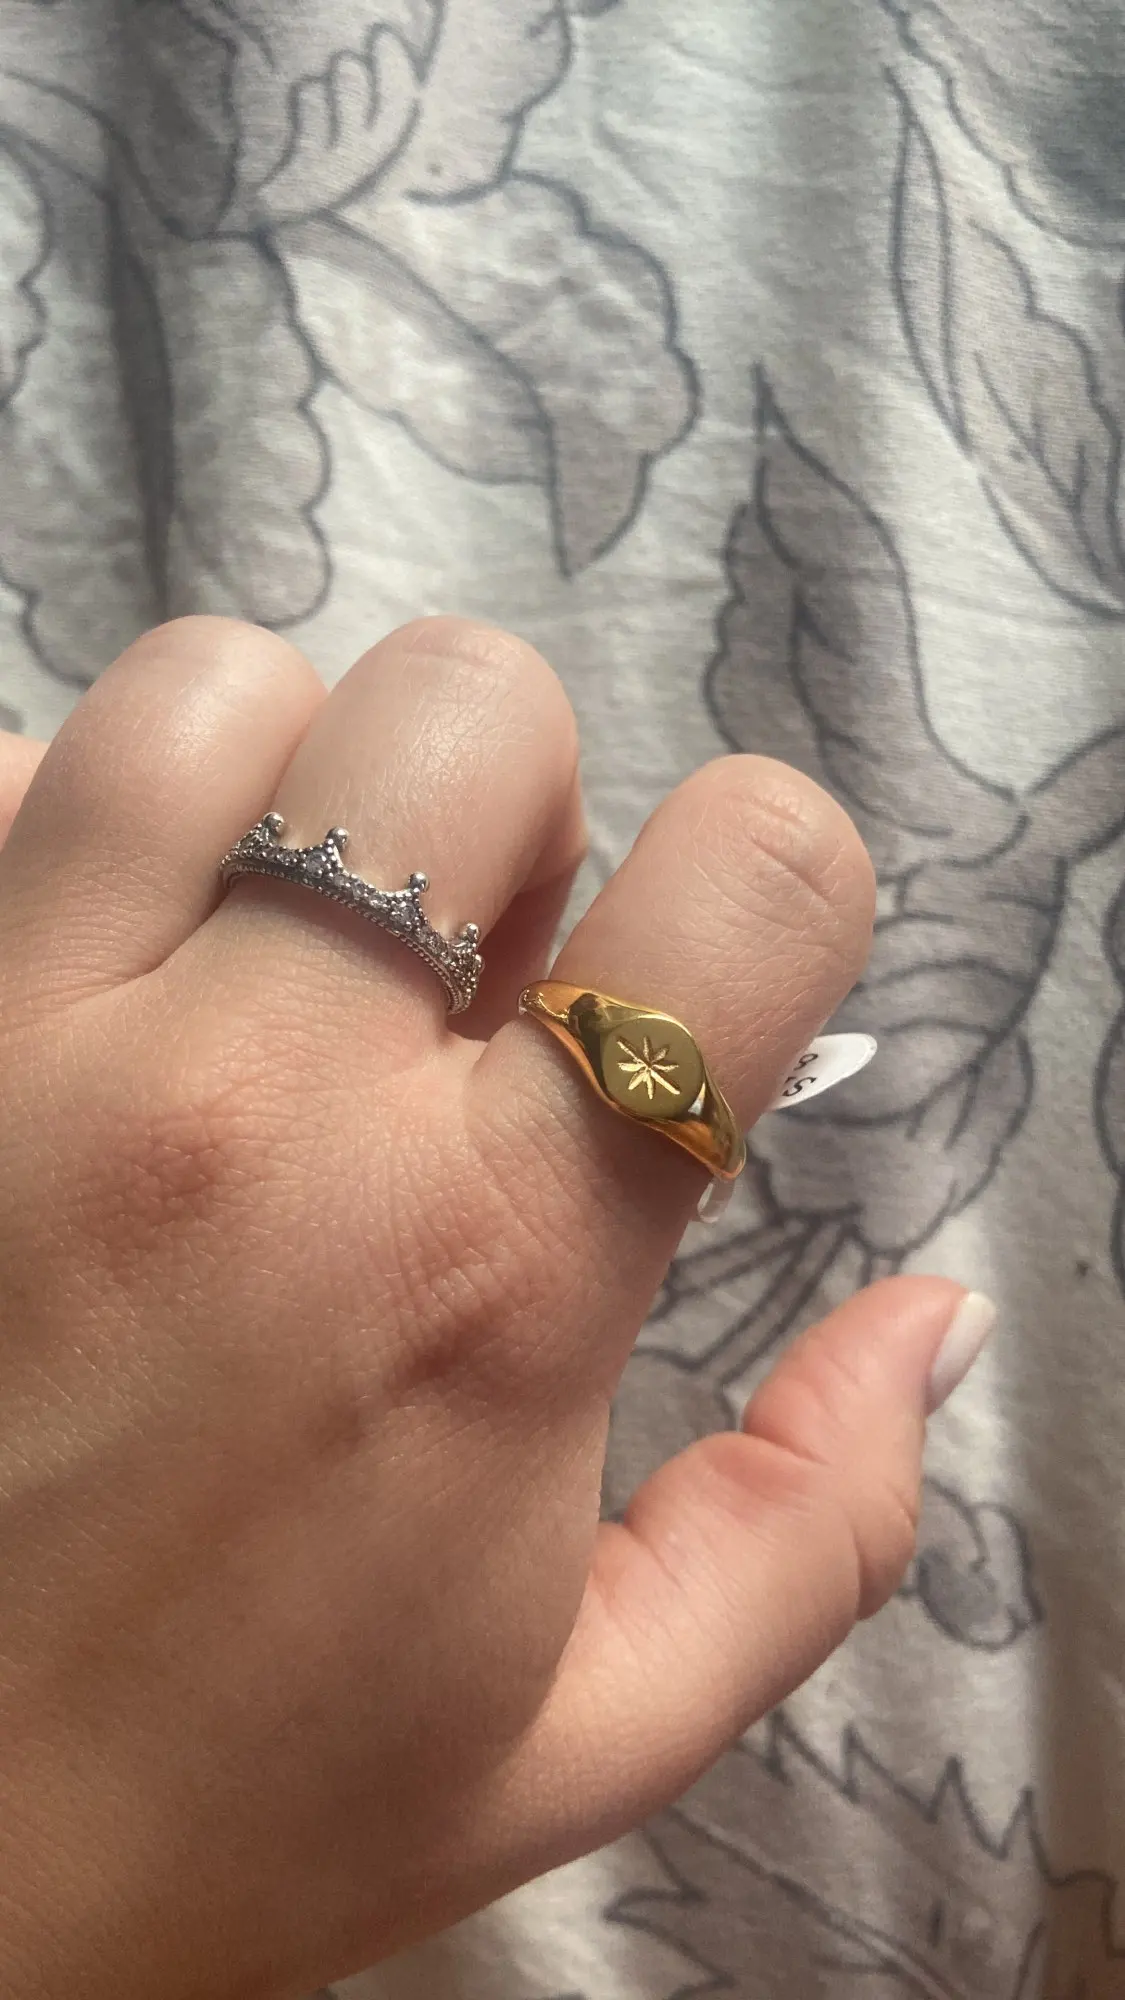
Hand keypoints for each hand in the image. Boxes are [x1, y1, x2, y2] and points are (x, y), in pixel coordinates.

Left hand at [0, 617, 987, 1999]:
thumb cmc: (208, 1813)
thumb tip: (930, 1325)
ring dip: (280, 791)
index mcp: (483, 1267)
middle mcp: (258, 1111)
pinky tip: (88, 982)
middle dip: (510, 819)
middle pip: (469, 710)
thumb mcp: (573, 1733)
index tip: (690, 988)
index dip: (770, 892)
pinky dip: (61, 831)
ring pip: (212, 692)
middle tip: (457, 983)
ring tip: (259, 951)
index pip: (748, 884)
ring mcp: (29, 1047)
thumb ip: (807, 1526)